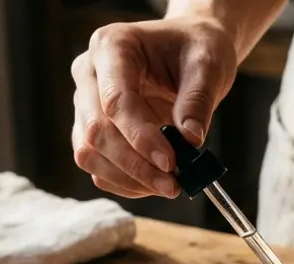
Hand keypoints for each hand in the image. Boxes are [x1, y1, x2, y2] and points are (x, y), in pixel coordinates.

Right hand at [71, 18, 236, 198]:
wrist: (189, 51)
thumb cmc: (196, 49)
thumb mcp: (208, 66)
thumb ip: (198, 101)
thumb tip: (190, 142)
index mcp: (112, 45)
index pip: (115, 101)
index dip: (141, 137)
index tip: (172, 162)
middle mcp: (89, 73)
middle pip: (96, 130)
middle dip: (135, 165)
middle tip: (173, 184)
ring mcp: (85, 103)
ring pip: (89, 153)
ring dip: (127, 178)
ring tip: (168, 186)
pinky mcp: (90, 130)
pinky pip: (96, 165)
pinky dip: (124, 182)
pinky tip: (154, 183)